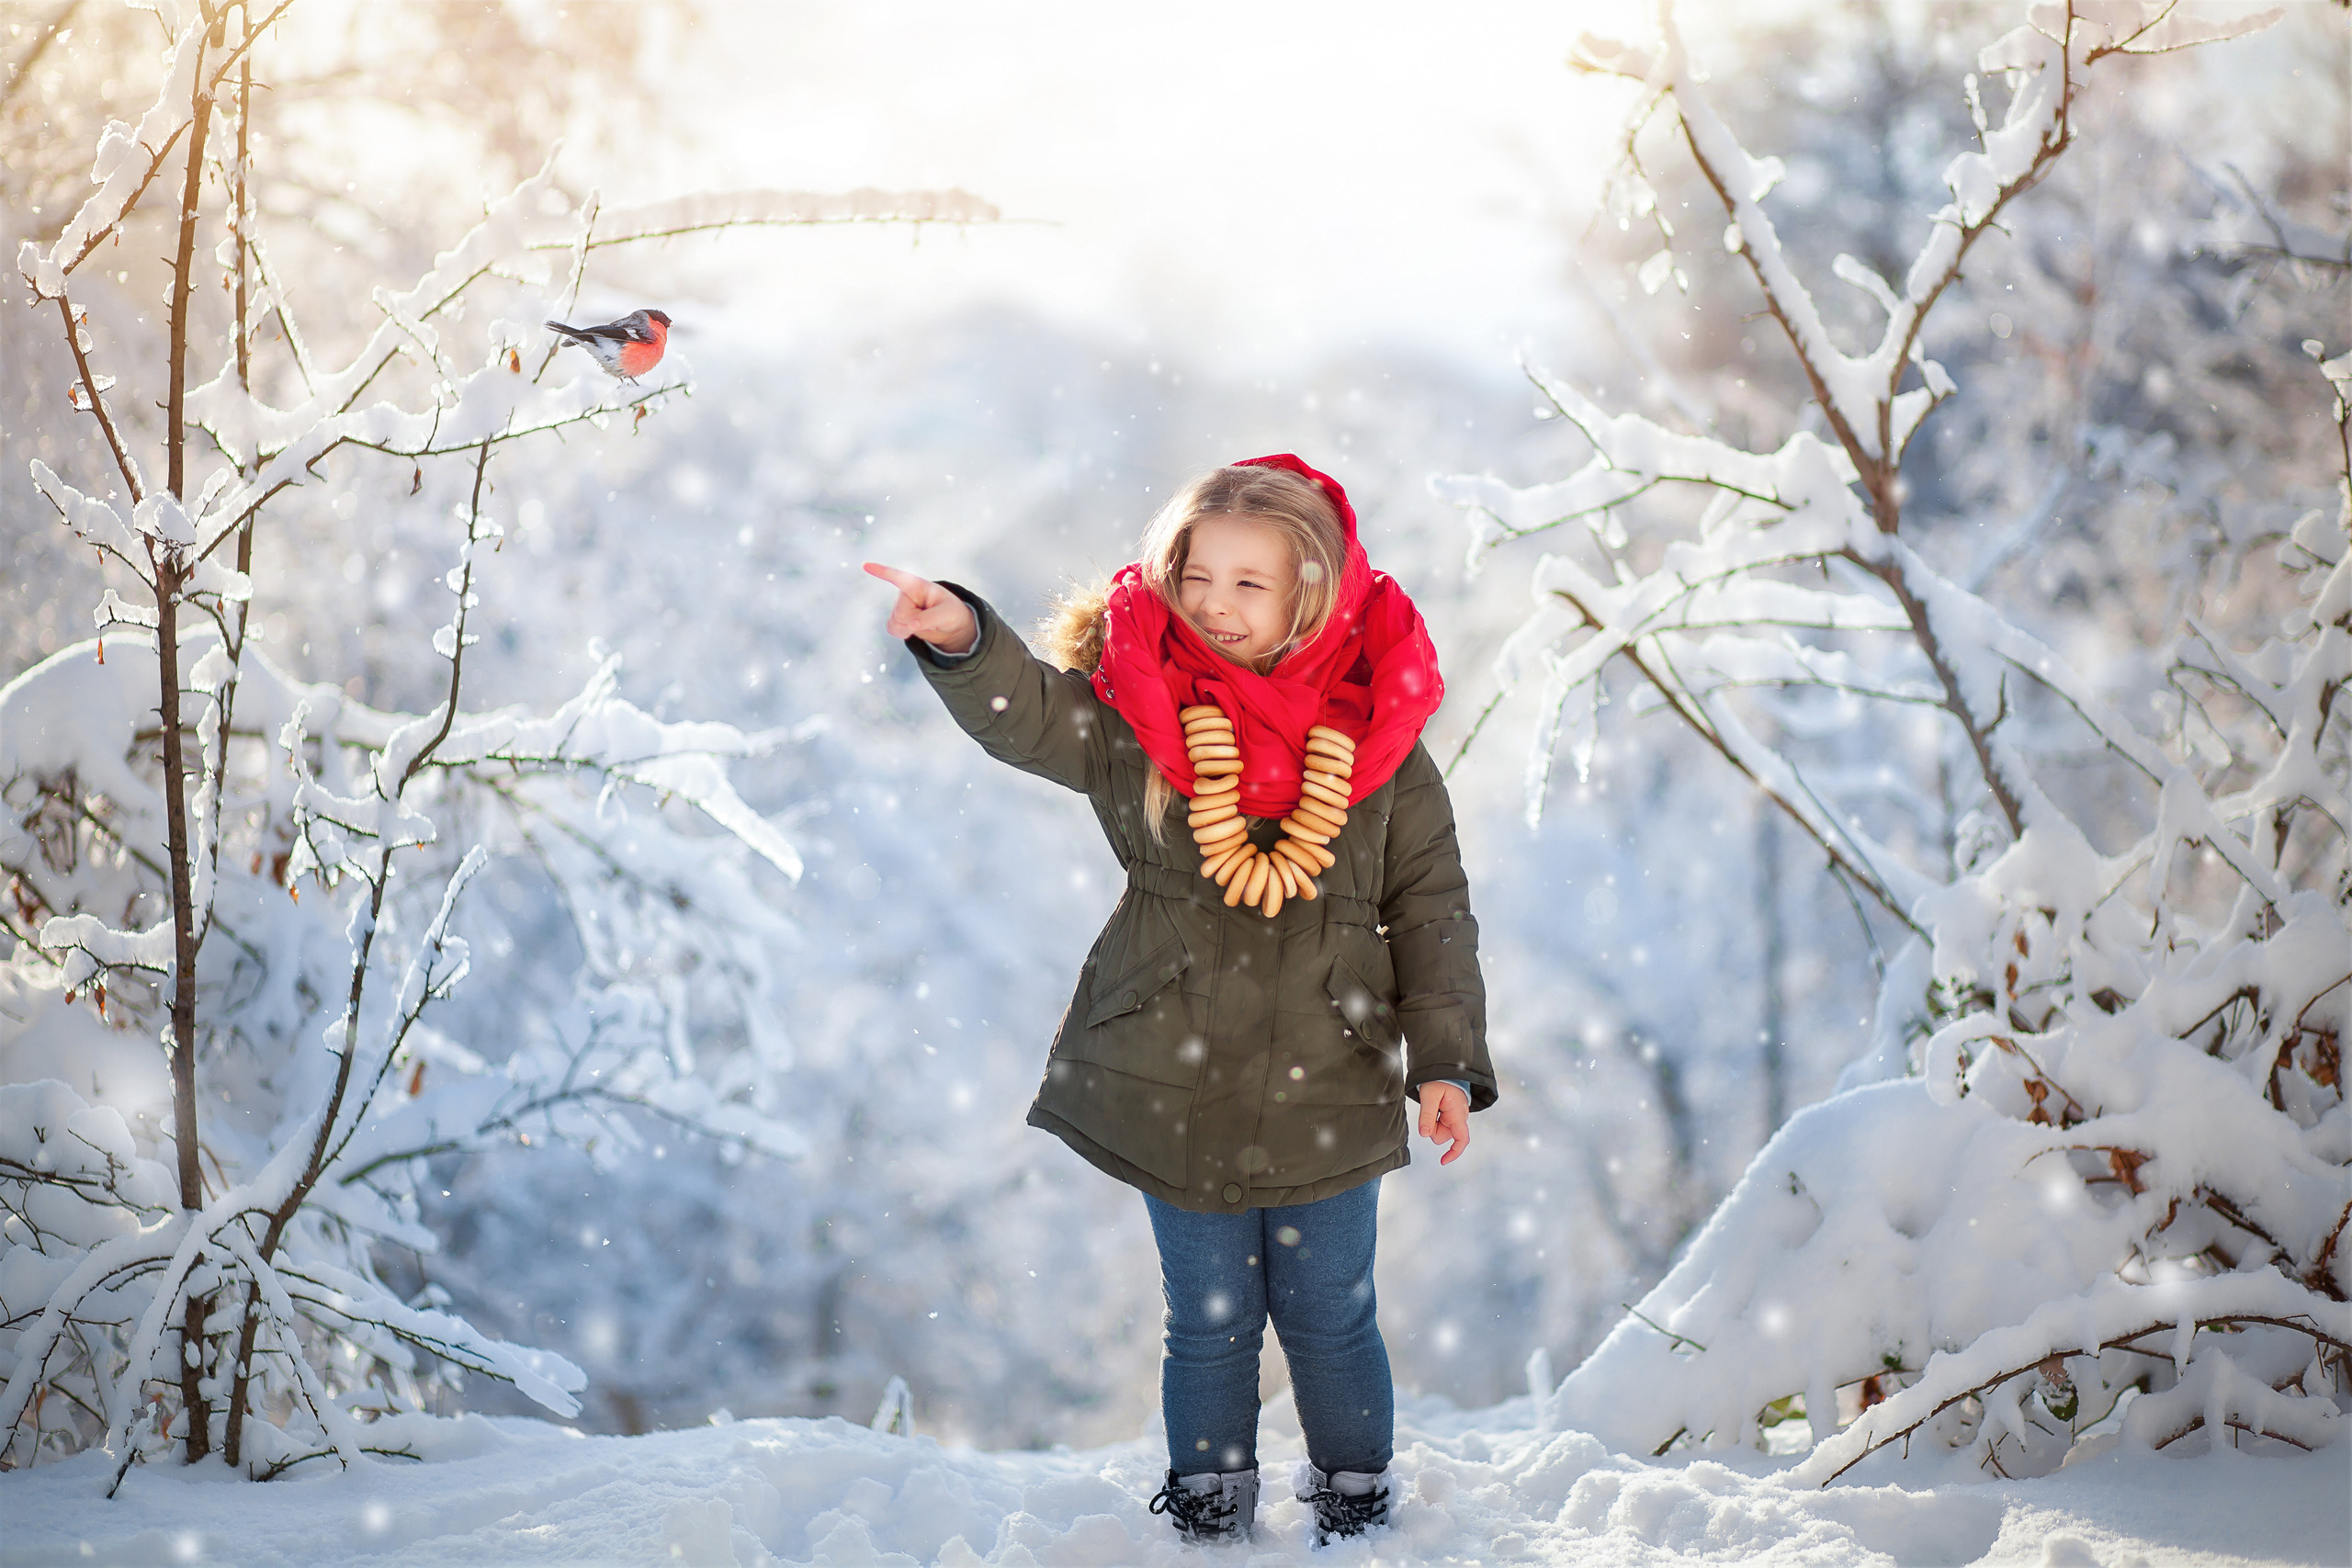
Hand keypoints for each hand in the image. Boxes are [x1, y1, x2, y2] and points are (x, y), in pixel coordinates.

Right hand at [862, 562, 977, 653]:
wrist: (949, 624)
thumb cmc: (951, 612)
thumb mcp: (947, 614)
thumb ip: (929, 618)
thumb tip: (910, 625)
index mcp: (918, 585)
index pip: (898, 578)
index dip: (882, 571)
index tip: (865, 565)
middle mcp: (905, 594)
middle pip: (901, 614)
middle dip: (916, 621)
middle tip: (931, 618)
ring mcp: (899, 606)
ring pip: (896, 623)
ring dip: (910, 628)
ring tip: (924, 621)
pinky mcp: (896, 618)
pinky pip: (891, 629)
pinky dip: (902, 633)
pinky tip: (912, 629)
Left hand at [1418, 1082, 1470, 1165]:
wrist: (1445, 1069)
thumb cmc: (1439, 1079)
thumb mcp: (1429, 1095)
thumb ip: (1427, 1115)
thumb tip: (1424, 1134)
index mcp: (1458, 1113)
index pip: (1462, 1139)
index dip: (1454, 1152)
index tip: (1443, 1161)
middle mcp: (1460, 1117)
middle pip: (1443, 1136)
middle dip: (1432, 1128)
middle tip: (1429, 1108)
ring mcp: (1456, 1117)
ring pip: (1439, 1131)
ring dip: (1432, 1122)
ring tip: (1432, 1104)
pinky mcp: (1451, 1115)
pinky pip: (1439, 1124)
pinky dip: (1433, 1119)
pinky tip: (1434, 1106)